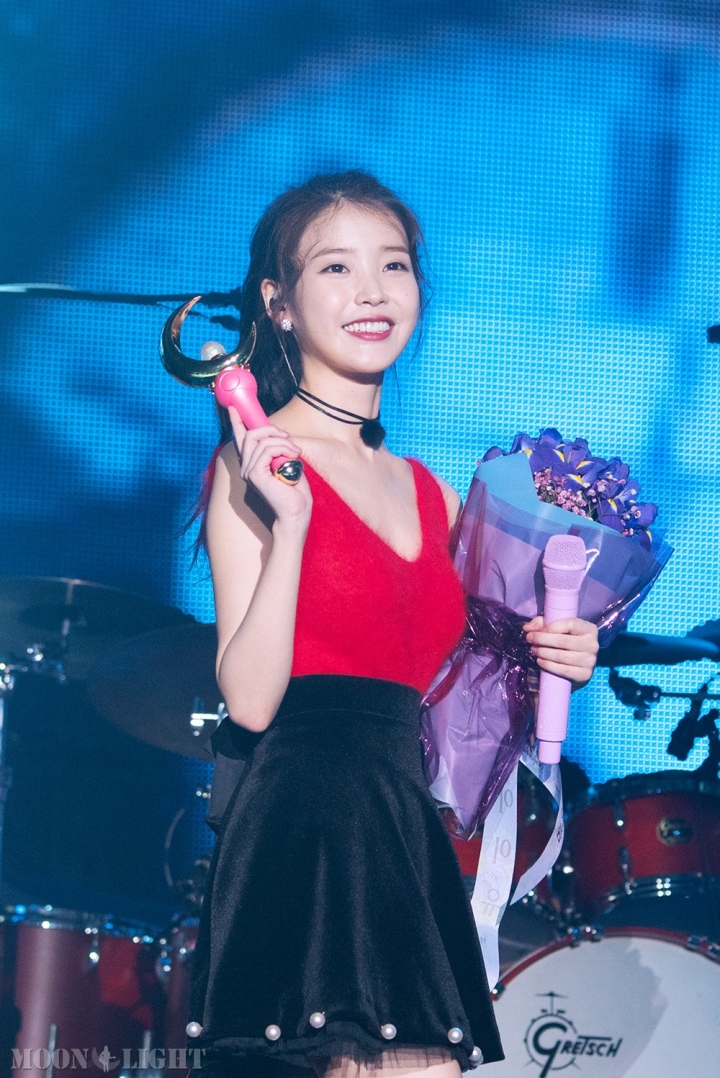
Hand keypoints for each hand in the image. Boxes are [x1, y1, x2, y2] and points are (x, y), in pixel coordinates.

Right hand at [228, 407, 311, 531]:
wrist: (296, 512)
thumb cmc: (295, 492)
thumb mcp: (288, 463)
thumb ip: (279, 450)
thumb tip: (279, 434)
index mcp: (253, 464)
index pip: (240, 440)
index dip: (236, 422)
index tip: (234, 407)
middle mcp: (247, 467)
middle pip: (250, 434)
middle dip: (270, 428)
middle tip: (287, 436)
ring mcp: (249, 471)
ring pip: (260, 440)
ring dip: (283, 441)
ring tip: (297, 452)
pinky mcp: (255, 474)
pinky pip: (267, 449)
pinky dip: (283, 448)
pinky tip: (294, 456)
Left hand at [523, 616, 598, 689]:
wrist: (579, 666)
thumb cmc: (567, 642)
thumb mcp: (558, 629)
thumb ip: (542, 624)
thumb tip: (527, 627)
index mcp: (589, 629)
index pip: (570, 623)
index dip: (550, 626)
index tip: (537, 630)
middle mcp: (592, 644)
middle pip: (563, 641)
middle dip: (542, 639)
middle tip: (530, 639)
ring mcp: (590, 661)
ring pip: (561, 656)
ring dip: (543, 652)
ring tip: (533, 650)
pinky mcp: (584, 674)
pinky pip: (563, 670)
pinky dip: (548, 665)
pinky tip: (540, 661)